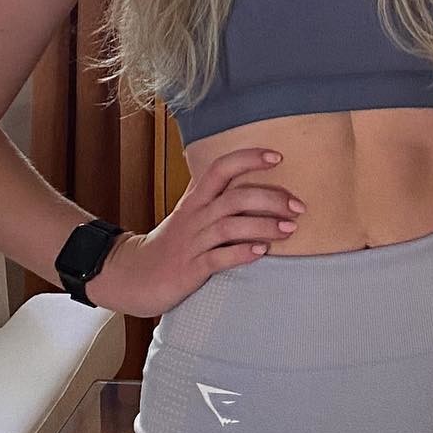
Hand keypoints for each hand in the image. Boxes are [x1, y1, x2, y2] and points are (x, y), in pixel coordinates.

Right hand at [87, 148, 303, 317]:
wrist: (134, 275)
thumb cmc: (172, 243)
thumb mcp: (191, 214)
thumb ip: (216, 198)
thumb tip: (252, 182)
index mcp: (196, 199)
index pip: (221, 168)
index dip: (248, 158)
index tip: (278, 157)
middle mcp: (195, 216)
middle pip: (235, 197)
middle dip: (270, 199)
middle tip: (299, 207)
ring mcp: (192, 242)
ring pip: (230, 226)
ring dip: (264, 226)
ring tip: (290, 229)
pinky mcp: (190, 268)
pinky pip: (218, 258)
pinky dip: (242, 253)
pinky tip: (262, 252)